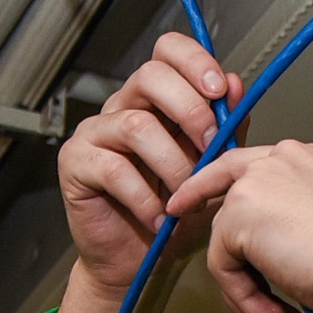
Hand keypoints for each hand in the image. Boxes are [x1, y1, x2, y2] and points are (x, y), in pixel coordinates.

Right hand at [57, 31, 245, 304]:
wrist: (140, 260)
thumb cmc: (173, 214)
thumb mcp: (213, 171)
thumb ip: (225, 129)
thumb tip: (236, 85)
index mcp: (157, 100)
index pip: (167, 53)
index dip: (193, 61)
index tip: (220, 89)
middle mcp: (123, 107)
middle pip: (150, 76)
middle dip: (190, 110)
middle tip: (211, 147)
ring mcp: (96, 132)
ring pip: (136, 126)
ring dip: (172, 165)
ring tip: (185, 198)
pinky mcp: (76, 162)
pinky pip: (114, 169)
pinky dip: (145, 198)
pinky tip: (159, 218)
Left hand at [167, 140, 312, 312]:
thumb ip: (306, 229)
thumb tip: (282, 255)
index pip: (259, 164)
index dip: (227, 184)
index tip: (200, 198)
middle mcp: (287, 158)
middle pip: (226, 180)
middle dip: (198, 199)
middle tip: (176, 215)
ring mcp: (261, 181)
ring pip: (227, 239)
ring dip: (249, 289)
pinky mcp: (241, 213)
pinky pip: (224, 265)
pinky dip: (247, 299)